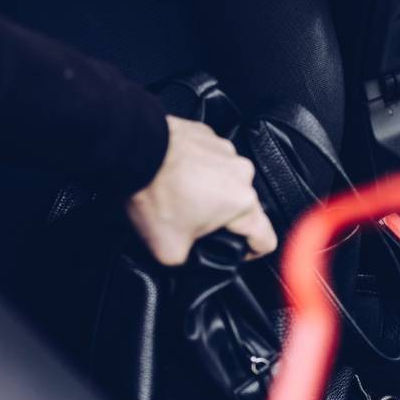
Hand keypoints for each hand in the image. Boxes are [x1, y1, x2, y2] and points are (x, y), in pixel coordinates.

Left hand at [127, 116, 277, 265]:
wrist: (133, 152)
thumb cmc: (154, 192)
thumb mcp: (169, 252)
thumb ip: (191, 263)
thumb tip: (191, 262)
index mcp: (243, 203)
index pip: (266, 240)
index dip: (249, 254)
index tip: (232, 253)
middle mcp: (242, 173)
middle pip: (242, 210)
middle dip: (219, 221)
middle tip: (190, 224)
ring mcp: (225, 151)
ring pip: (225, 184)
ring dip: (207, 193)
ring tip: (179, 196)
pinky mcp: (207, 136)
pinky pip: (210, 162)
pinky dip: (196, 171)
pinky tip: (175, 177)